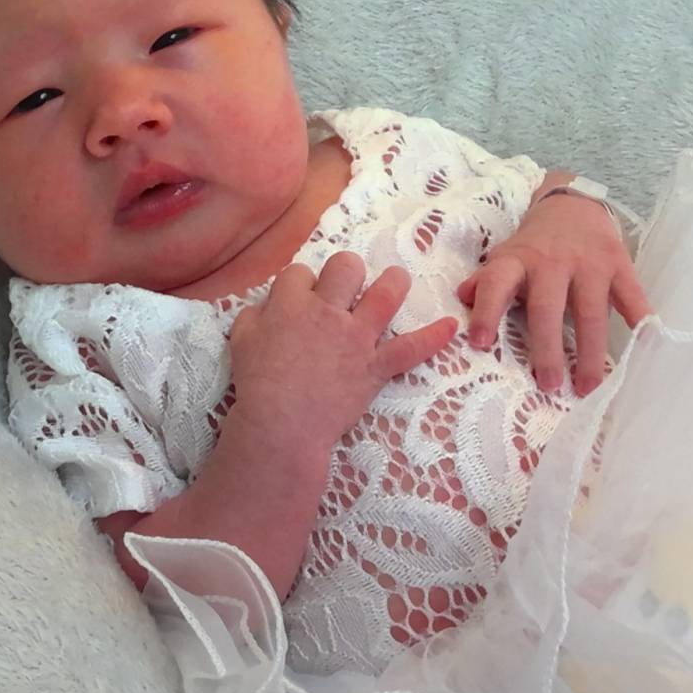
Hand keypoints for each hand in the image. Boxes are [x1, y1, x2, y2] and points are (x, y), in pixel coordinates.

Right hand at [229, 252, 458, 450]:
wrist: (282, 426)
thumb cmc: (257, 385)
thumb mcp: (241, 342)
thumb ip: (253, 316)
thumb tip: (267, 306)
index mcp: (291, 304)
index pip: (300, 272)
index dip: (301, 283)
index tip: (301, 297)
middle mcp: (328, 312)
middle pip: (346, 267)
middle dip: (346, 271)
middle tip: (345, 288)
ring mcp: (356, 338)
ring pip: (385, 293)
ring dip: (393, 283)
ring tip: (396, 281)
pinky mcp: (375, 366)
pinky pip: (411, 348)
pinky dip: (433, 338)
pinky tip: (451, 326)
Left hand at [456, 186, 650, 396]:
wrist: (572, 205)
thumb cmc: (534, 245)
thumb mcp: (505, 257)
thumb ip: (486, 281)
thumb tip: (463, 299)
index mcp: (517, 260)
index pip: (497, 283)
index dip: (487, 311)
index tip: (480, 343)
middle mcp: (552, 261)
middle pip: (548, 308)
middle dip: (547, 349)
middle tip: (549, 385)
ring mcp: (589, 262)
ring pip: (591, 312)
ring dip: (590, 352)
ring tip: (588, 386)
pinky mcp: (619, 263)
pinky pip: (631, 295)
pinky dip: (639, 319)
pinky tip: (644, 347)